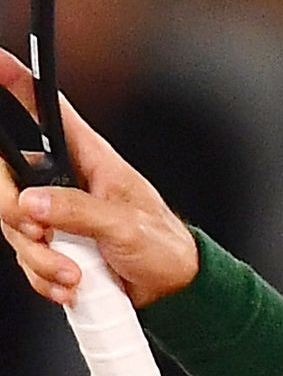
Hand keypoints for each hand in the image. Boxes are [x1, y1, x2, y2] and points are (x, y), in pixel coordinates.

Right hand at [0, 51, 196, 308]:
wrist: (171, 290)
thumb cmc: (163, 246)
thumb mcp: (125, 225)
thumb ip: (79, 211)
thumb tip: (33, 203)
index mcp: (87, 159)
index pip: (45, 112)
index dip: (17, 85)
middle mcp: (63, 182)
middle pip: (5, 177)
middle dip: (12, 210)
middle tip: (38, 232)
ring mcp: (54, 215)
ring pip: (12, 225)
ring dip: (39, 257)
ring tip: (76, 272)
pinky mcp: (52, 247)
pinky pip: (27, 259)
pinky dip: (46, 277)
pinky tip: (73, 284)